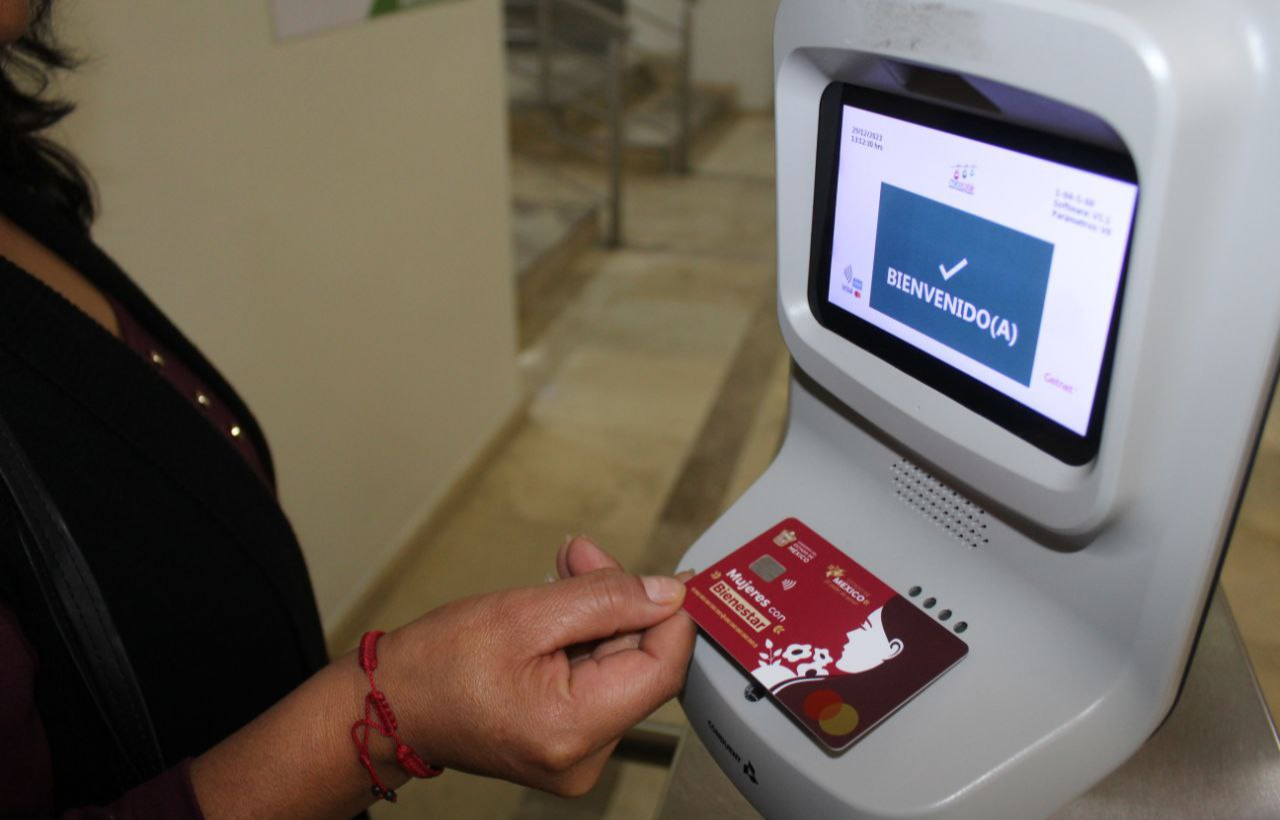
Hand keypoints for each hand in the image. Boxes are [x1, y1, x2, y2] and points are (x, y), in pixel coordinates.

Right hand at [378, 539, 694, 795]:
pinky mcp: (568, 743)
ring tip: (564, 575)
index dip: (670, 614)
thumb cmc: (436, 666)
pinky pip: (599, 682)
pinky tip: (559, 611)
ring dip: (600, 615)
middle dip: (621, 603)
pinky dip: (585, 640)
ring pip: (620, 668)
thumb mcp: (526, 613)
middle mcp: (584, 756)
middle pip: (641, 665)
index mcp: (574, 729)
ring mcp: (577, 755)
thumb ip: (606, 599)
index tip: (668, 575)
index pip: (662, 668)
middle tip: (583, 557)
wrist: (390, 705)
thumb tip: (667, 593)